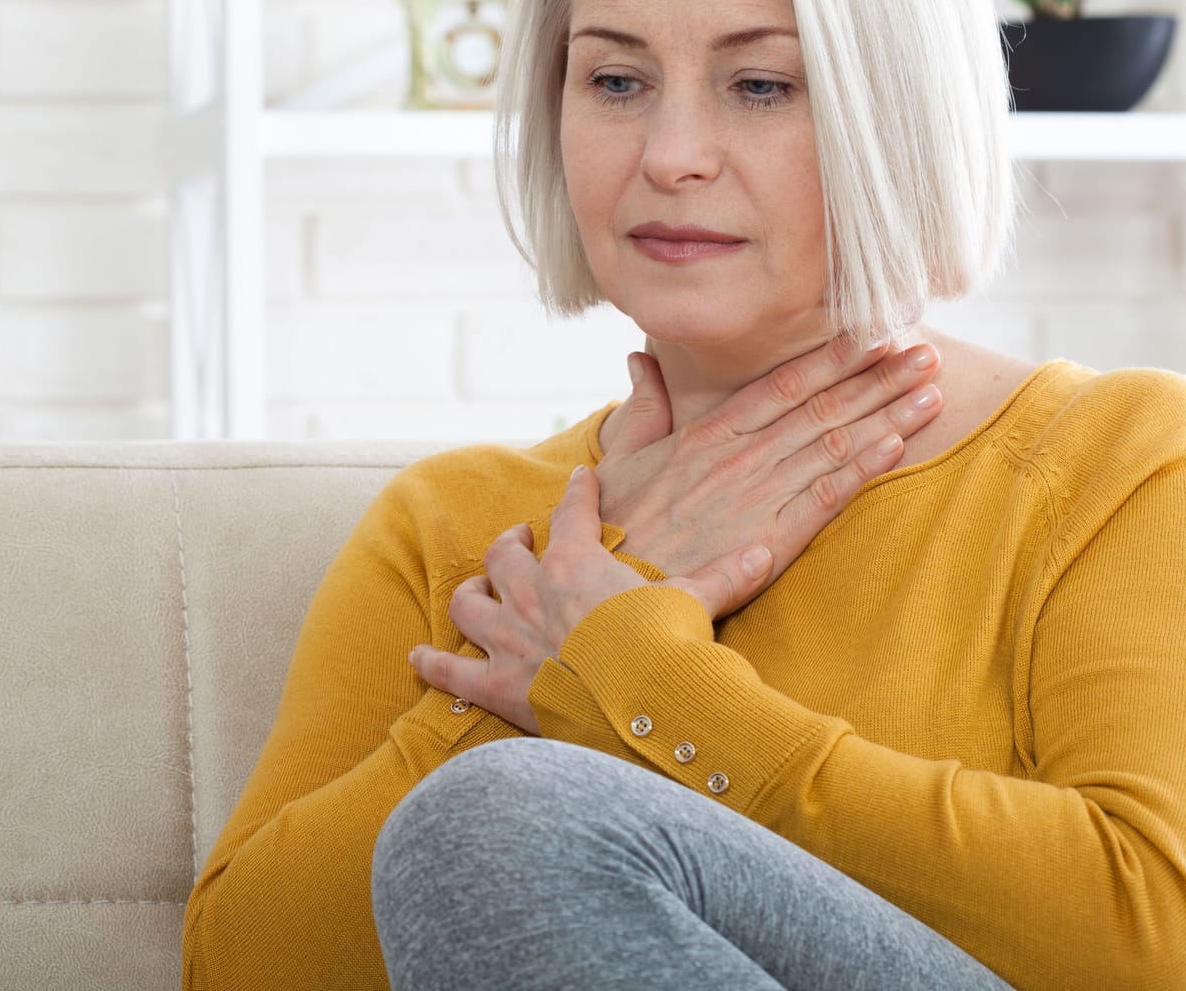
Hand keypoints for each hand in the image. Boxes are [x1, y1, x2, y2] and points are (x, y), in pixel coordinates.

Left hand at [408, 462, 776, 734]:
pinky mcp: (495, 686)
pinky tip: (418, 660)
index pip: (574, 512)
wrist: (638, 708)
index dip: (578, 492)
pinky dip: (431, 666)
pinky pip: (449, 672)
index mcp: (577, 563)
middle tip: (520, 541)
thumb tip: (768, 549)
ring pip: (470, 602)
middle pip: (505, 554)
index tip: (581, 478)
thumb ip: (724, 576)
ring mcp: (508, 638)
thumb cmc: (666, 649)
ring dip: (473, 592)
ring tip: (480, 589)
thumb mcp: (696, 603)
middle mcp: (533, 592)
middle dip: (511, 544)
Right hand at [595, 332, 943, 600]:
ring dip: (887, 414)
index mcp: (706, 434)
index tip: (872, 333)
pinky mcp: (768, 542)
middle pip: (821, 407)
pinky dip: (864, 469)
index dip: (831, 357)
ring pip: (834, 445)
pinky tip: (899, 445)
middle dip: (877, 377)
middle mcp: (738, 457)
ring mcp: (756, 498)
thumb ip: (642, 406)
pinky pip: (825, 498)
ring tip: (932, 389)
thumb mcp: (619, 458)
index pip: (781, 384)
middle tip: (925, 351)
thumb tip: (641, 359)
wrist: (608, 592)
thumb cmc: (610, 527)